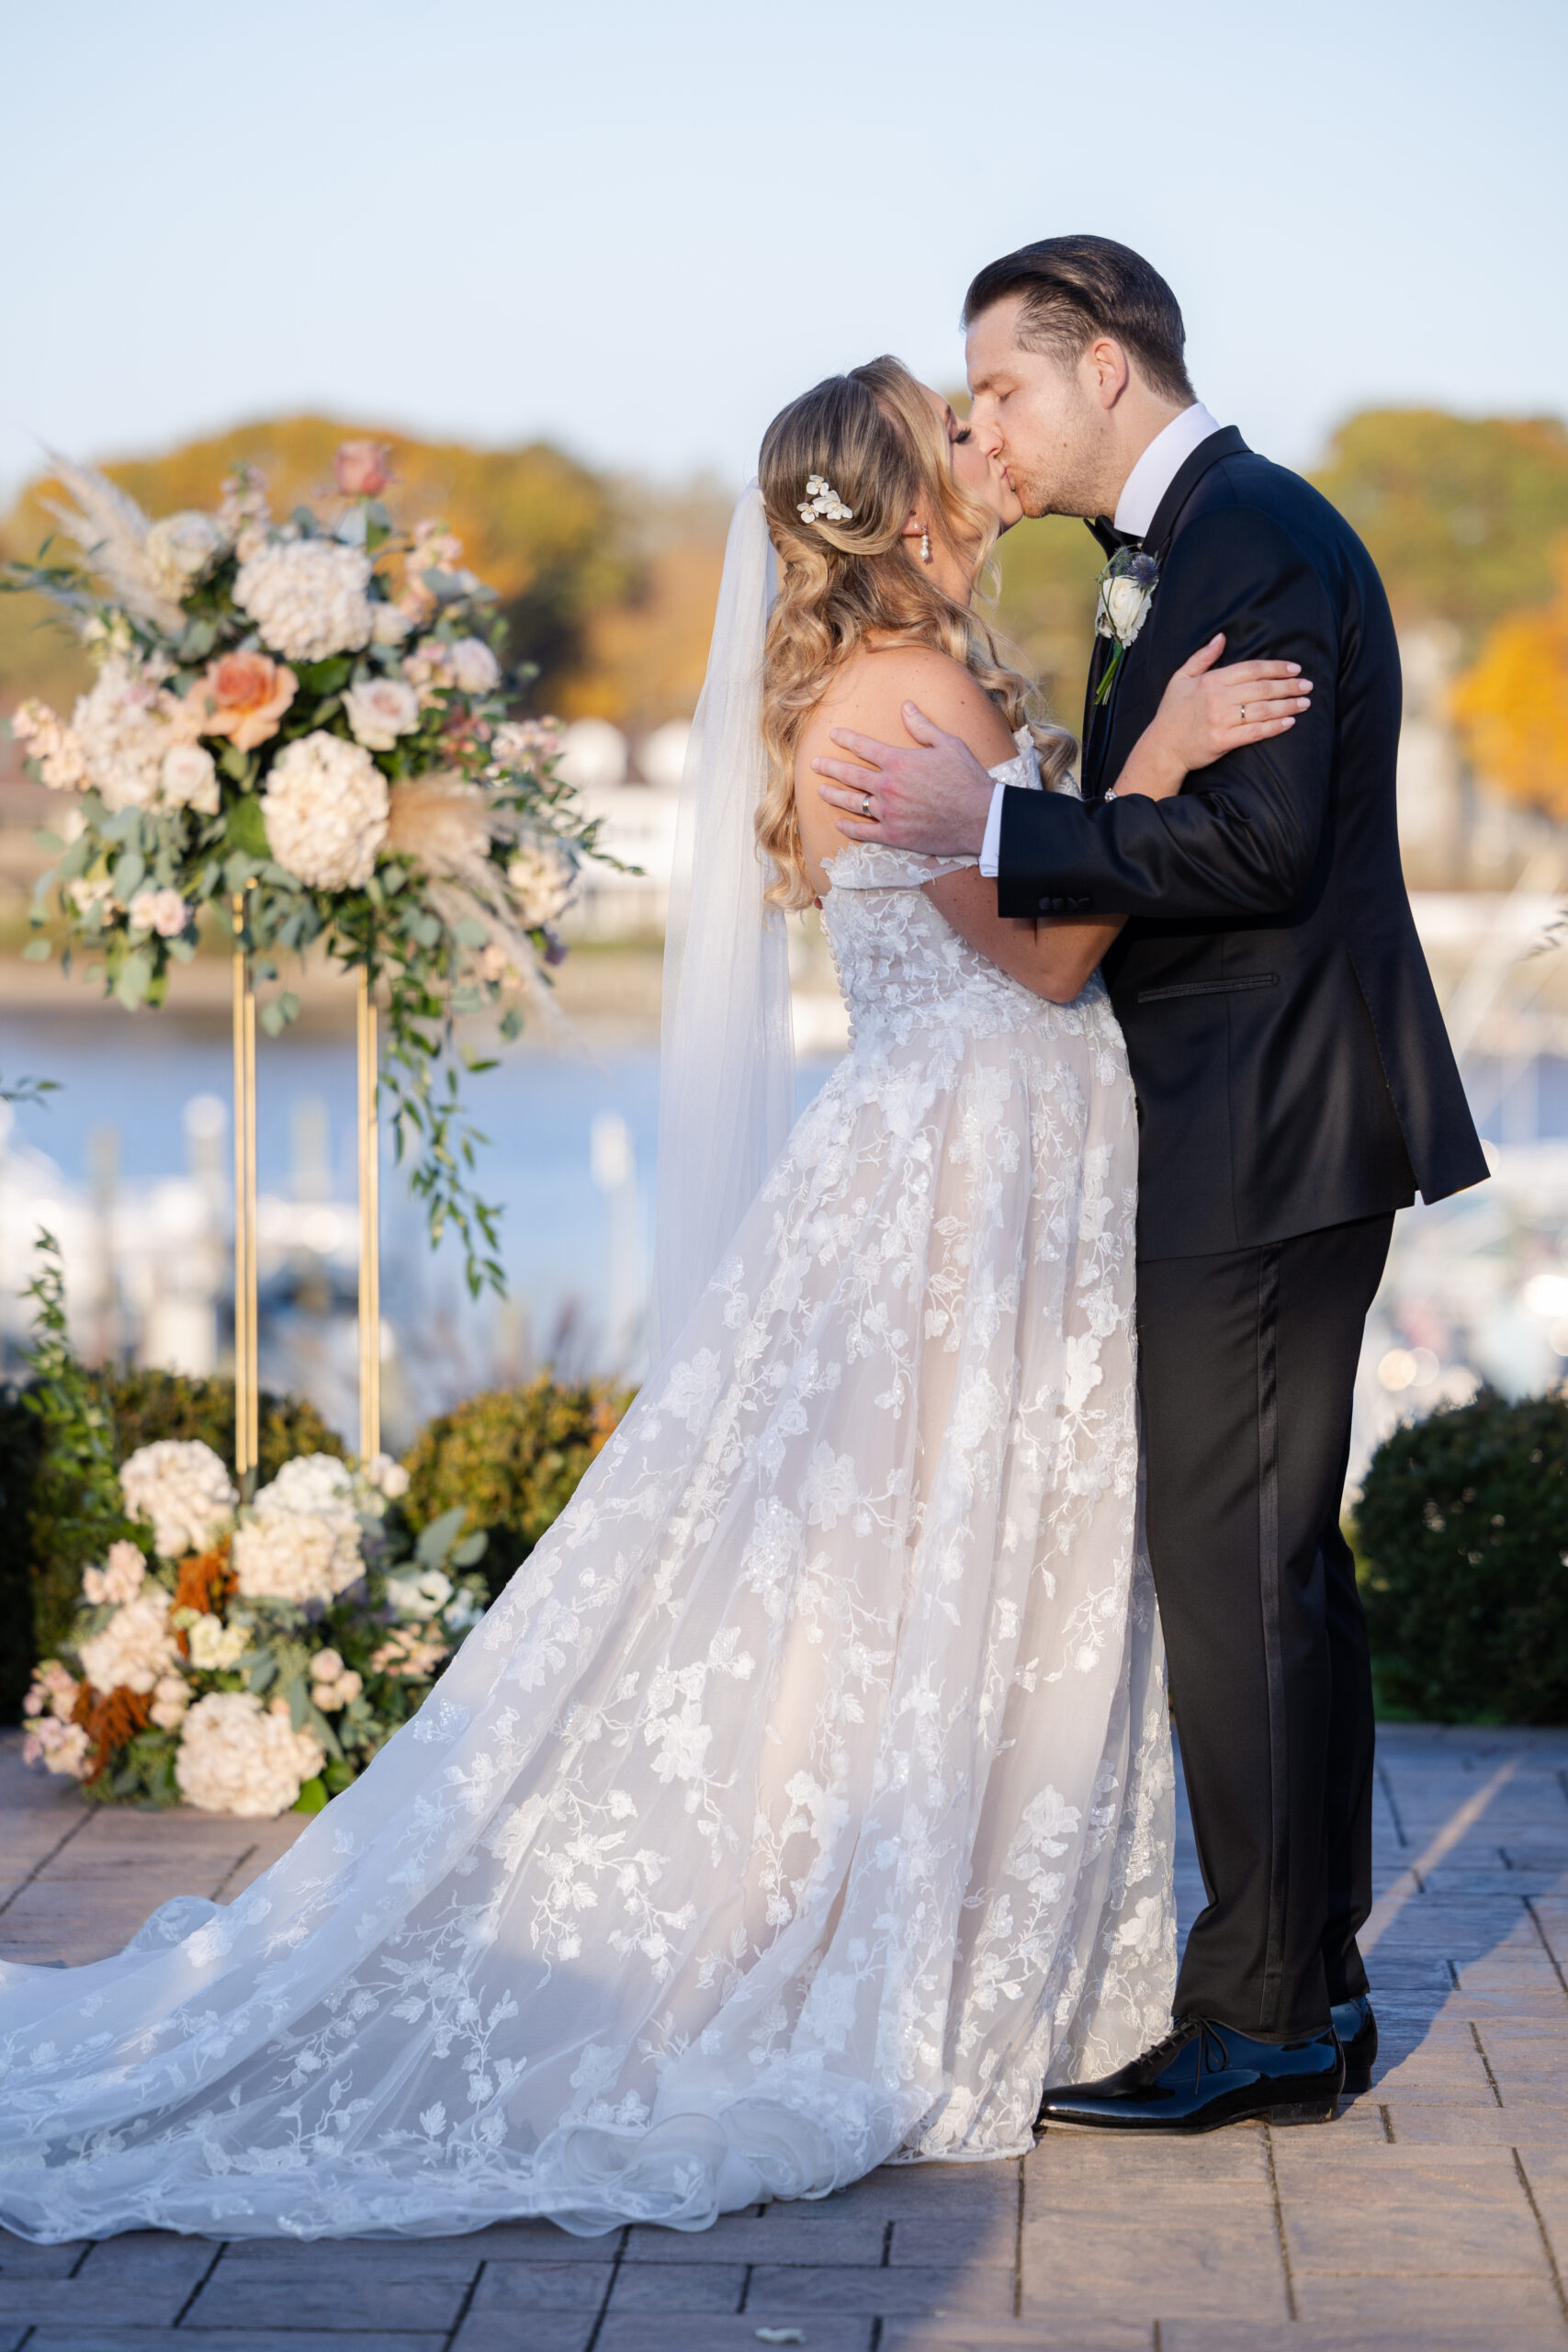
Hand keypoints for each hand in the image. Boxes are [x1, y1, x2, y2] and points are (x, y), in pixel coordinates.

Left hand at [813, 703, 994, 854]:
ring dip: (832, 795)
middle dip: (829, 766)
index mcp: (898, 761)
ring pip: (851, 803)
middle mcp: (887, 786)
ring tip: (820, 791)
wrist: (980, 817)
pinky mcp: (894, 835)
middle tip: (814, 764)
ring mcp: (888, 812)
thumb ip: (922, 726)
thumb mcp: (948, 744)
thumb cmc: (967, 778)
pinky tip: (839, 824)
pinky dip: (849, 829)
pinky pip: (863, 832)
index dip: (846, 739)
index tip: (833, 735)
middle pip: (850, 774)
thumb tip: (906, 706)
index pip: (864, 747)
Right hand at [1125, 634, 1313, 798]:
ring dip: (1288, 706)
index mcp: (1211, 681)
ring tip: (1305, 703)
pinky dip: (1275, 727)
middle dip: (1289, 686)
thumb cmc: (1172, 714)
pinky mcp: (1222, 741)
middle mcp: (1217, 699)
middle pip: (1262, 688)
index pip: (1252, 669)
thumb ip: (1202, 657)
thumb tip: (1222, 637)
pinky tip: (1289, 722)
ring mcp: (1220, 721)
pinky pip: (1255, 732)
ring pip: (1263, 710)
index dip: (1276, 668)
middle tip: (1307, 686)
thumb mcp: (1181, 679)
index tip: (1295, 669)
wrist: (1161, 749)